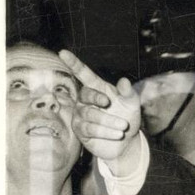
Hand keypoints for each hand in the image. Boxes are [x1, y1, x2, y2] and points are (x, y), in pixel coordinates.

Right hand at [58, 50, 142, 166]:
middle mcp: (86, 100)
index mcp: (98, 88)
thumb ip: (128, 93)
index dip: (73, 63)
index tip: (63, 52)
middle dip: (96, 97)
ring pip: (89, 114)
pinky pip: (90, 129)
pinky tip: (117, 134)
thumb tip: (124, 81)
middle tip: (108, 102)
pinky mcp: (80, 130)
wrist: (125, 142)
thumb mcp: (132, 104)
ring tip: (123, 126)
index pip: (83, 73)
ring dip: (108, 120)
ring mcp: (81, 115)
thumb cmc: (127, 116)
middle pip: (85, 94)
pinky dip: (105, 131)